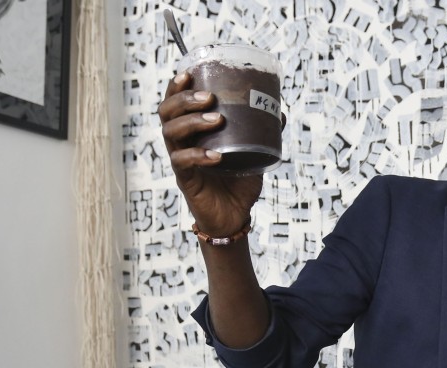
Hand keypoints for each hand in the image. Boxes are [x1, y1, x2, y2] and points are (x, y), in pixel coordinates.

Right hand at [158, 71, 262, 235]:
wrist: (234, 216)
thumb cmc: (238, 183)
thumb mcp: (252, 153)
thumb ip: (262, 133)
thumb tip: (279, 111)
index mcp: (192, 133)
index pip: (175, 104)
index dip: (177, 87)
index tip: (189, 72)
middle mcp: (182, 144)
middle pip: (167, 113)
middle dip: (185, 100)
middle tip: (209, 97)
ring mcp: (181, 162)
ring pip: (171, 133)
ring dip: (192, 122)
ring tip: (216, 119)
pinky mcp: (186, 181)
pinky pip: (183, 163)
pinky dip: (198, 156)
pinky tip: (216, 155)